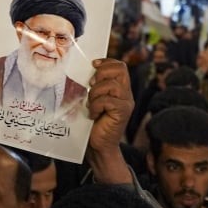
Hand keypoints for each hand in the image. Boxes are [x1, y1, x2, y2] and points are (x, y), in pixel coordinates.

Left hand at [85, 58, 133, 183]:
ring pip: (111, 85)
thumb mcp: (90, 100)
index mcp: (119, 88)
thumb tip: (80, 72)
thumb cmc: (90, 123)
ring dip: (95, 93)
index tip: (92, 65)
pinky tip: (93, 114)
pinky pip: (108, 100)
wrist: (97, 145)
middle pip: (119, 70)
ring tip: (90, 104)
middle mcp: (126, 94)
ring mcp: (126, 103)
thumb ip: (91, 87)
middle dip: (101, 74)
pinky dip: (96, 105)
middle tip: (90, 85)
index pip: (119, 66)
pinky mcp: (122, 113)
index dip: (106, 62)